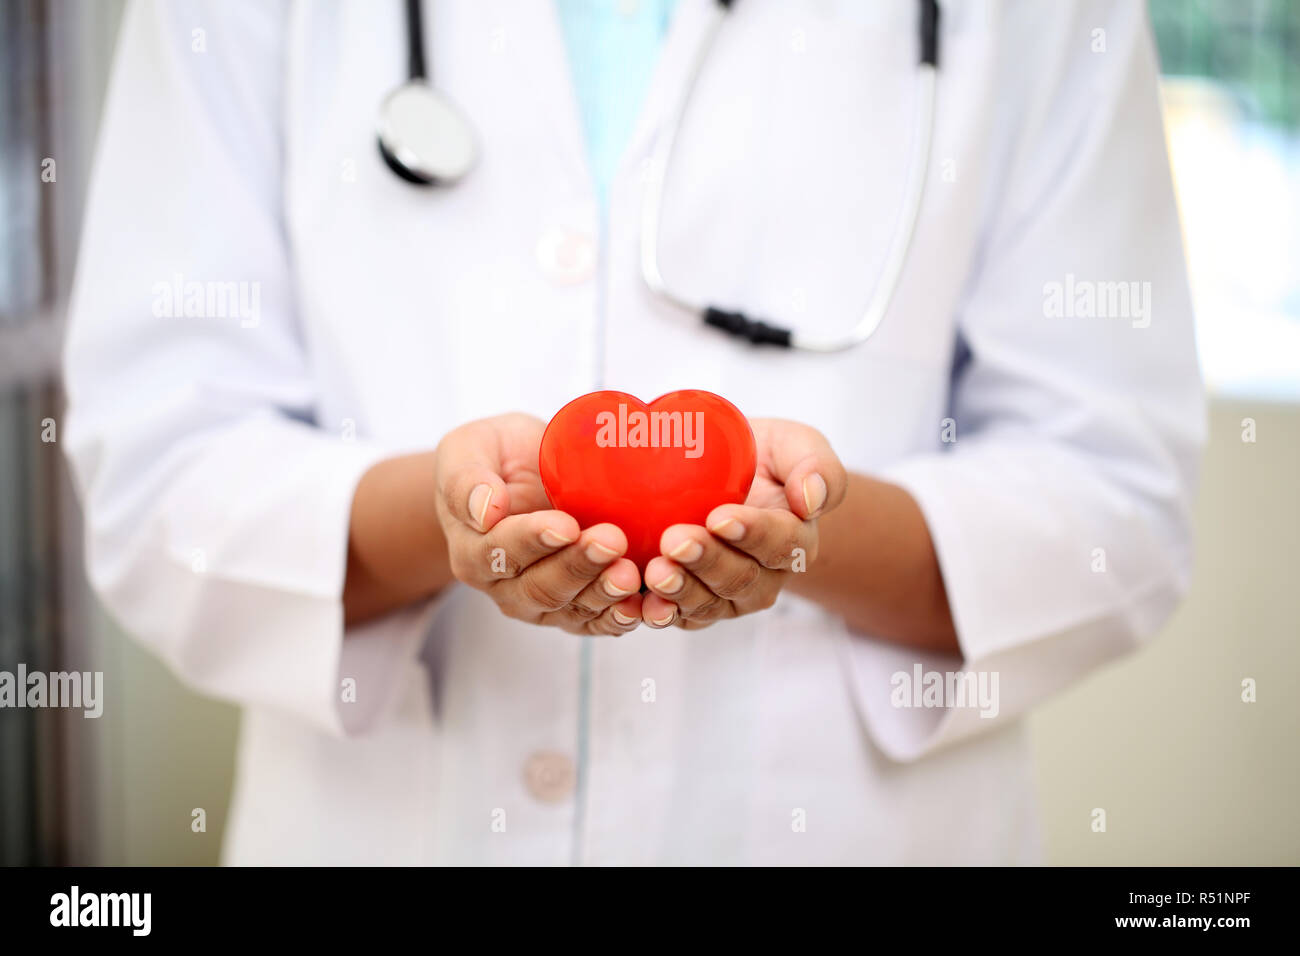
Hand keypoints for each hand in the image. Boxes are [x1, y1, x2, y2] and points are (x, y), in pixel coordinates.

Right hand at [434, 413, 642, 634]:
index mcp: (474, 549)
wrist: (518, 477)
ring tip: (631, 574)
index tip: (565, 525)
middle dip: (578, 566)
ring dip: (604, 593)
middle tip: (611, 541)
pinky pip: (596, 622)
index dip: (533, 541)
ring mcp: (541, 603)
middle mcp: (504, 586)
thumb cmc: (493, 456)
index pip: (501, 552)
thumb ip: (466, 479)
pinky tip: (643, 606)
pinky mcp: (575, 609)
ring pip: (572, 609)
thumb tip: (484, 509)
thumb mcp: (469, 449)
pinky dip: (620, 617)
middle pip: (541, 587)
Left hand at [640, 418, 846, 629]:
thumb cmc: (762, 458)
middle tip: (676, 541)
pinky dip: (659, 614)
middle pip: (740, 579)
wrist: (723, 474)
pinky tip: (641, 605)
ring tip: (656, 571)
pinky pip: (678, 616)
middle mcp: (764, 577)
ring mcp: (727, 596)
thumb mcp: (798, 446)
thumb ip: (817, 466)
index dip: (751, 534)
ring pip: (708, 603)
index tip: (720, 517)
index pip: (780, 543)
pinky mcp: (692, 606)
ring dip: (681, 590)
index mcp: (794, 540)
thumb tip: (812, 499)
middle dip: (707, 562)